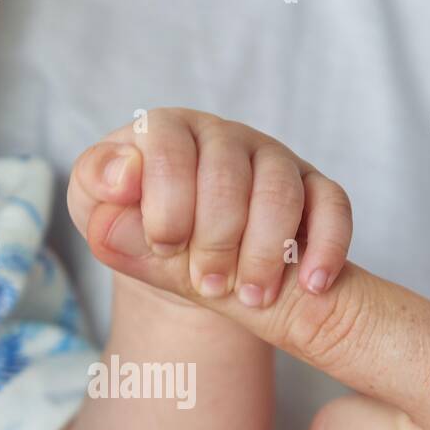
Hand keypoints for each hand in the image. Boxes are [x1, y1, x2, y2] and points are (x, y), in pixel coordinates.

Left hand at [68, 107, 351, 308]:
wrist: (178, 252)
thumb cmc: (133, 224)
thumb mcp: (97, 210)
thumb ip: (97, 191)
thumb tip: (120, 179)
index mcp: (166, 131)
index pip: (168, 147)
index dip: (166, 203)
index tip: (164, 246)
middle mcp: (223, 137)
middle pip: (228, 177)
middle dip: (216, 240)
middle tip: (206, 286)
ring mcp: (272, 159)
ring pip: (281, 192)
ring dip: (265, 252)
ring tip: (251, 298)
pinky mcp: (312, 189)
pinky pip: (333, 205)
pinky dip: (327, 246)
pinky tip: (311, 284)